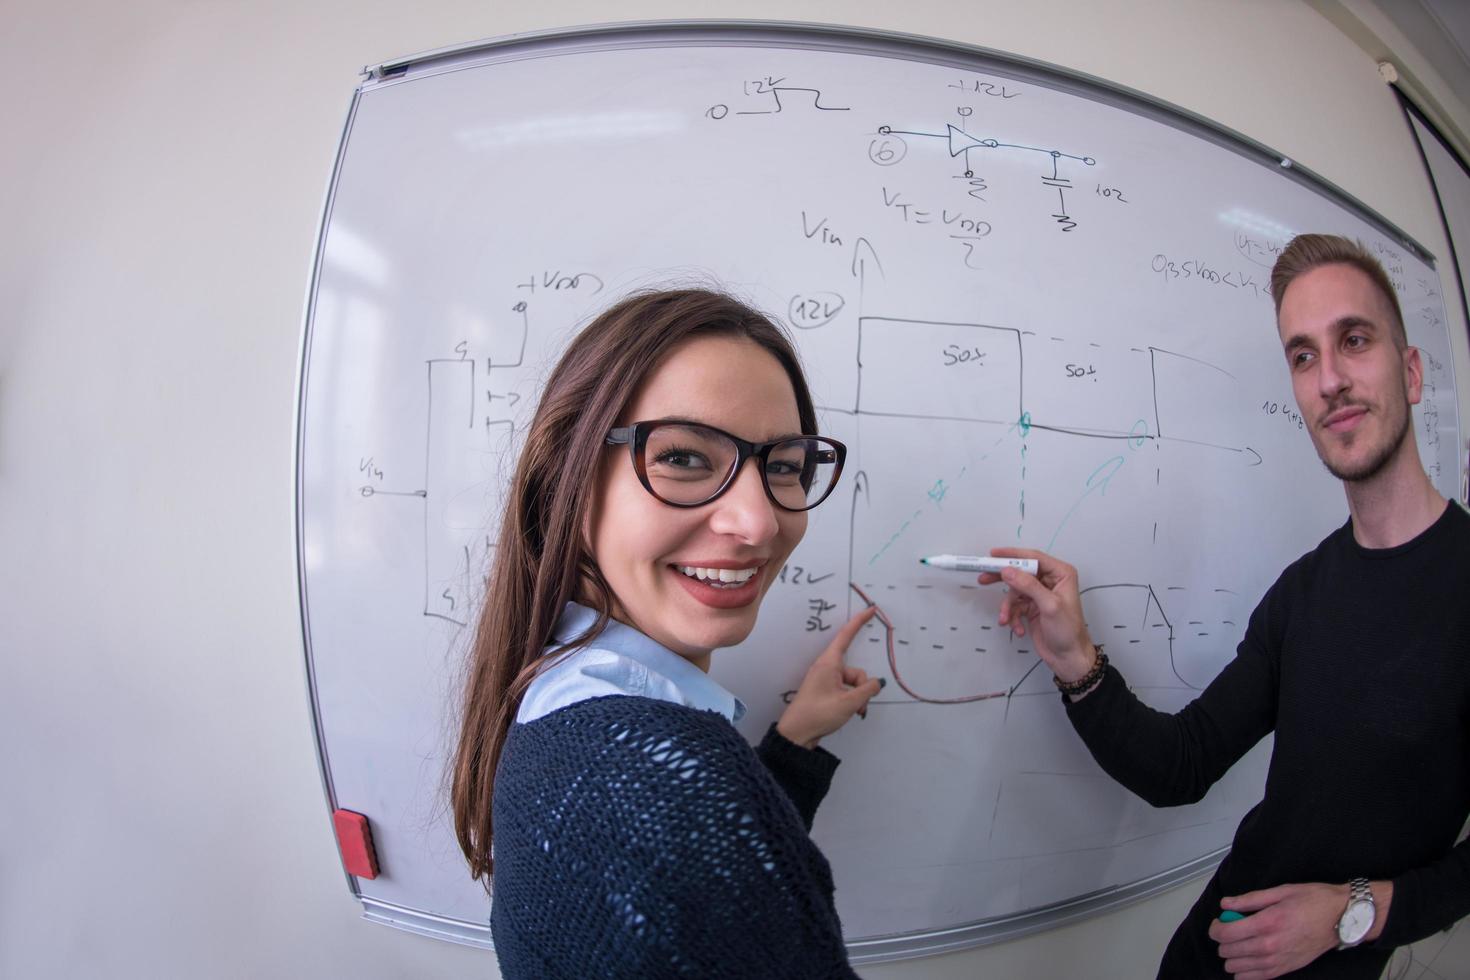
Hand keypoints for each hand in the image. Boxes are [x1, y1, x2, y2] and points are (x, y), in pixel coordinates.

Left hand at [777, 605, 882, 747]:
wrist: (796, 734)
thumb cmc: (818, 714)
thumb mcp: (849, 702)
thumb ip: (867, 690)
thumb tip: (878, 683)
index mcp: (829, 663)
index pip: (846, 636)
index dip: (859, 622)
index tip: (871, 609)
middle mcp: (827, 668)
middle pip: (855, 670)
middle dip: (863, 686)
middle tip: (861, 705)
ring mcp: (826, 681)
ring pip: (853, 683)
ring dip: (859, 697)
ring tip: (856, 713)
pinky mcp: (826, 692)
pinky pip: (846, 691)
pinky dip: (852, 701)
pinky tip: (853, 714)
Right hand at [977, 548, 1095, 682]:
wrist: (1068, 657)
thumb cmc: (1068, 631)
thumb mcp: (1049, 605)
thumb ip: (1028, 585)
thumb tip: (1008, 570)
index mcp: (1060, 574)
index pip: (1033, 558)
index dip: (1012, 555)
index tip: (993, 555)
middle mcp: (1050, 581)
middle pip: (1020, 572)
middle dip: (1002, 578)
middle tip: (984, 578)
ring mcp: (1039, 594)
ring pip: (1014, 592)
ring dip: (1008, 607)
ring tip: (1005, 618)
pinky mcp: (1031, 607)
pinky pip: (1015, 606)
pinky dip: (1012, 616)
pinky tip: (1017, 628)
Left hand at [1208, 883, 1348, 979]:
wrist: (1341, 919)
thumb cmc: (1312, 900)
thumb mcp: (1279, 891)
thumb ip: (1249, 899)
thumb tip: (1225, 904)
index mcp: (1266, 923)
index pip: (1225, 934)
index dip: (1215, 928)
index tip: (1219, 922)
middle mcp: (1269, 946)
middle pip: (1228, 951)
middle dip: (1223, 940)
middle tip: (1231, 929)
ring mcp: (1277, 961)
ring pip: (1237, 968)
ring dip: (1232, 956)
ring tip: (1241, 944)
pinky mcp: (1285, 970)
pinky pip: (1254, 979)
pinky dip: (1245, 971)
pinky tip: (1248, 960)